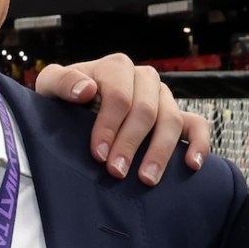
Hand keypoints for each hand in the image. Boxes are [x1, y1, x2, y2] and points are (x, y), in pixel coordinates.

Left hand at [31, 54, 212, 184]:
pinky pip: (197, 125)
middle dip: (131, 143)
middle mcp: (144, 79)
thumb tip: (86, 90)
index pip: (119, 95)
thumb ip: (61, 81)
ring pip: (172, 119)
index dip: (110, 125)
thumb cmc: (63, 100)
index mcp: (116, 68)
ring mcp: (163, 97)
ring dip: (160, 151)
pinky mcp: (178, 116)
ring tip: (146, 179)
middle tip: (116, 172)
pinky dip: (198, 143)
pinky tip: (191, 165)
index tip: (99, 154)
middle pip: (146, 110)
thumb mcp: (50, 87)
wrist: (74, 110)